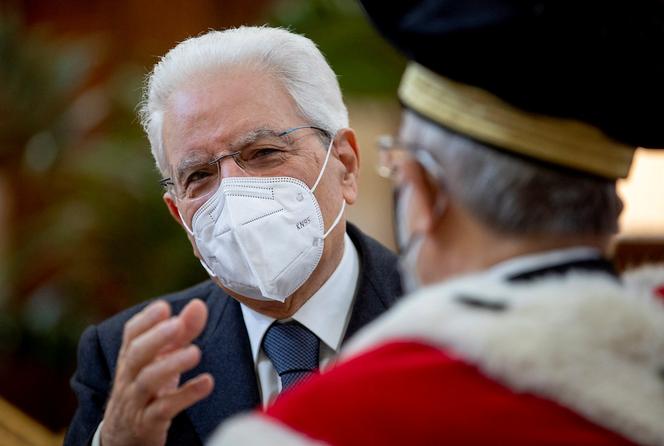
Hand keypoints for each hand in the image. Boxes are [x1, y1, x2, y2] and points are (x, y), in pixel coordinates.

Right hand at [100, 299, 213, 445]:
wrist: (123, 437)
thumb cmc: (147, 390)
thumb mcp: (162, 360)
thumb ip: (182, 333)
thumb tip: (198, 305)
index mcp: (131, 358)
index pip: (131, 335)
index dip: (146, 320)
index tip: (163, 307)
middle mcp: (129, 377)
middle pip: (135, 355)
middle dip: (156, 337)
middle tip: (178, 324)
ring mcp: (136, 401)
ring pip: (147, 381)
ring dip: (171, 365)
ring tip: (195, 352)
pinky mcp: (148, 423)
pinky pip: (163, 409)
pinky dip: (185, 395)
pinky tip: (206, 383)